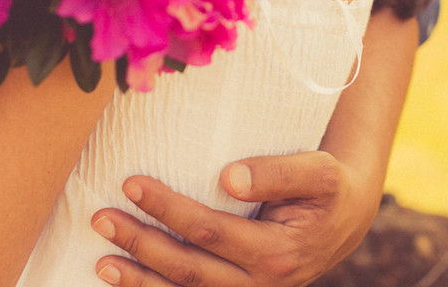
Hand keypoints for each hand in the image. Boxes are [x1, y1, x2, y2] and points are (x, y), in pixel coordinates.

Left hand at [90, 150, 375, 286]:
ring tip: (102, 260)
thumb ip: (277, 173)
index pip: (209, 231)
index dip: (167, 210)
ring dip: (139, 280)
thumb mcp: (318, 171)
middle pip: (188, 268)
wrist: (346, 219)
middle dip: (141, 244)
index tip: (132, 183)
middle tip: (101, 217)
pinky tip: (127, 281)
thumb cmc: (327, 186)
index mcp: (277, 253)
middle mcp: (261, 285)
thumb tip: (227, 177)